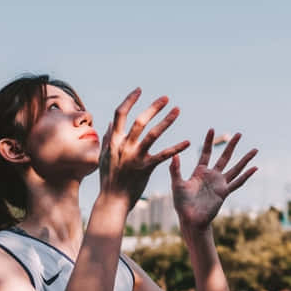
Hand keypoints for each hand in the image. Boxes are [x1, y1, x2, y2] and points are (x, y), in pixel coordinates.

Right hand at [98, 88, 189, 209]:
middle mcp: (124, 146)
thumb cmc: (108, 179)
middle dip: (153, 107)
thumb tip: (110, 123)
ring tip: (177, 110)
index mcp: (113, 140)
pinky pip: (164, 156)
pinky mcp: (146, 168)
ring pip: (153, 134)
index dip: (129, 100)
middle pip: (139, 120)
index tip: (139, 90)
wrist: (112, 200)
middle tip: (166, 98)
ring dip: (166, 120)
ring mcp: (135, 156)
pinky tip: (187, 142)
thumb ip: (107, 139)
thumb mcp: (103, 157)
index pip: (120, 114)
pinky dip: (176, 148)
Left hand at [170, 130, 257, 231]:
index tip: (212, 129)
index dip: (209, 141)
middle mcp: (212, 176)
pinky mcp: (224, 192)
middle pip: (224, 157)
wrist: (191, 219)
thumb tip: (174, 155)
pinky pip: (238, 182)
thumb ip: (175, 170)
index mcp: (200, 172)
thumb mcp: (177, 184)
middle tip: (239, 134)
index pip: (206, 153)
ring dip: (244, 159)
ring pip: (235, 168)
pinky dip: (246, 175)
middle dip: (232, 145)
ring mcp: (219, 184)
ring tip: (254, 149)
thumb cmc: (182, 203)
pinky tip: (255, 168)